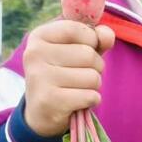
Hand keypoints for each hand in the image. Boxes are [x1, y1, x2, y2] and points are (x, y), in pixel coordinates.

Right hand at [22, 20, 114, 136]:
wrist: (42, 112)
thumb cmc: (65, 74)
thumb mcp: (79, 51)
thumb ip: (96, 39)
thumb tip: (107, 34)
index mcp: (39, 36)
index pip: (77, 29)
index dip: (92, 41)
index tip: (83, 51)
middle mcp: (34, 54)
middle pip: (89, 55)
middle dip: (95, 67)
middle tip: (79, 76)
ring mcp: (39, 77)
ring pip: (93, 77)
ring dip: (93, 86)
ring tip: (76, 89)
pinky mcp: (49, 100)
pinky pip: (91, 96)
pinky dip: (91, 100)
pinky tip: (76, 102)